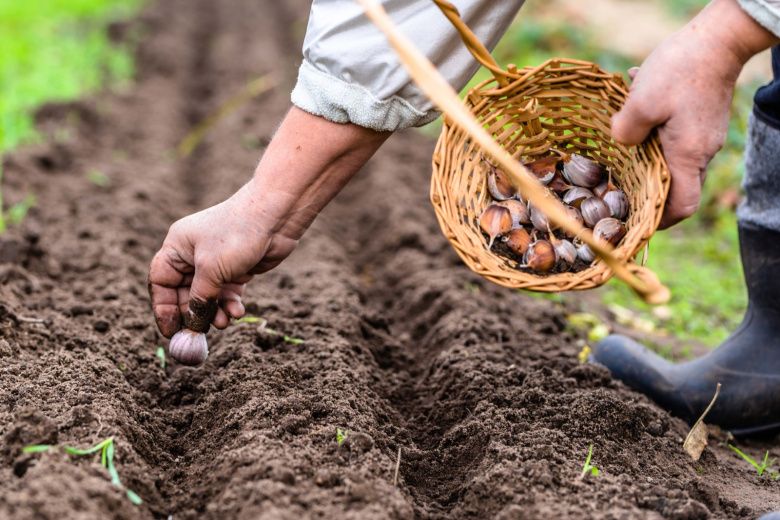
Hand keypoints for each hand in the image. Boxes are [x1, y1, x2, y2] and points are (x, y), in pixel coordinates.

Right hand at [148, 181, 293, 336]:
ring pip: (208, 297)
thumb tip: (192, 324)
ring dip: (214, 312)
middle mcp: (193, 255)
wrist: (276, 216)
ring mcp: (216, 262)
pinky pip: (227, 293)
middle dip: (193, 314)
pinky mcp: (236, 269)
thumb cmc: (237, 235)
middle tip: (200, 334)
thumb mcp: (212, 270)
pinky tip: (238, 312)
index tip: (170, 331)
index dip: (163, 307)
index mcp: (177, 247)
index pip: (161, 282)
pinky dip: (230, 305)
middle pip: (184, 293)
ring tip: (224, 322)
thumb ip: (200, 299)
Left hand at [611, 0, 776, 227]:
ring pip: (672, 158)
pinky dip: (654, 131)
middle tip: (618, 186)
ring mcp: (704, 136)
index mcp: (687, 156)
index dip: (660, 220)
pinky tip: (636, 106)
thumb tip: (619, 143)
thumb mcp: (641, 102)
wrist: (718, 38)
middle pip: (675, 186)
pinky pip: (675, 136)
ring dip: (646, 153)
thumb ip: (624, 131)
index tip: (637, 220)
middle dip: (647, 189)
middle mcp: (701, 152)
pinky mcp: (701, 120)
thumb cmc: (681, 70)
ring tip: (624, 137)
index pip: (682, 206)